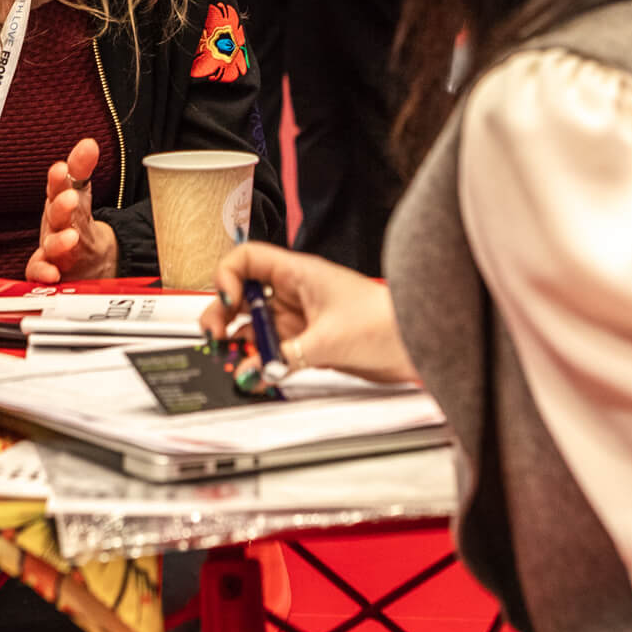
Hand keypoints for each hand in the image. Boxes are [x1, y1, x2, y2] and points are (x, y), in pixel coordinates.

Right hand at [27, 138, 117, 282]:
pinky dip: (44, 273)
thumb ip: (82, 168)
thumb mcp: (78, 192)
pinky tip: (52, 273)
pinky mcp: (49, 271)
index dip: (59, 179)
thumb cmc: (72, 222)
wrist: (81, 260)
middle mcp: (52, 224)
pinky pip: (41, 273)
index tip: (62, 169)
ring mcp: (50, 248)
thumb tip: (89, 143)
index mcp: (59, 202)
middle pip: (55, 214)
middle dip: (61, 206)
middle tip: (70, 198)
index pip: (59, 187)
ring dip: (59, 242)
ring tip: (70, 237)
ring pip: (51, 245)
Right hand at [197, 243, 416, 384]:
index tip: (228, 303)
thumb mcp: (327, 340)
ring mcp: (300, 317)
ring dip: (242, 341)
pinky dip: (262, 359)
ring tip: (234, 360)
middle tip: (214, 336)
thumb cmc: (385, 323)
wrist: (417, 345)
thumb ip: (285, 357)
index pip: (247, 258)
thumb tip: (253, 371)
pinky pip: (274, 348)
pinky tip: (258, 372)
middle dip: (224, 313)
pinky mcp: (308, 342)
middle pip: (244, 294)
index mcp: (299, 272)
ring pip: (257, 324)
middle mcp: (295, 292)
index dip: (227, 277)